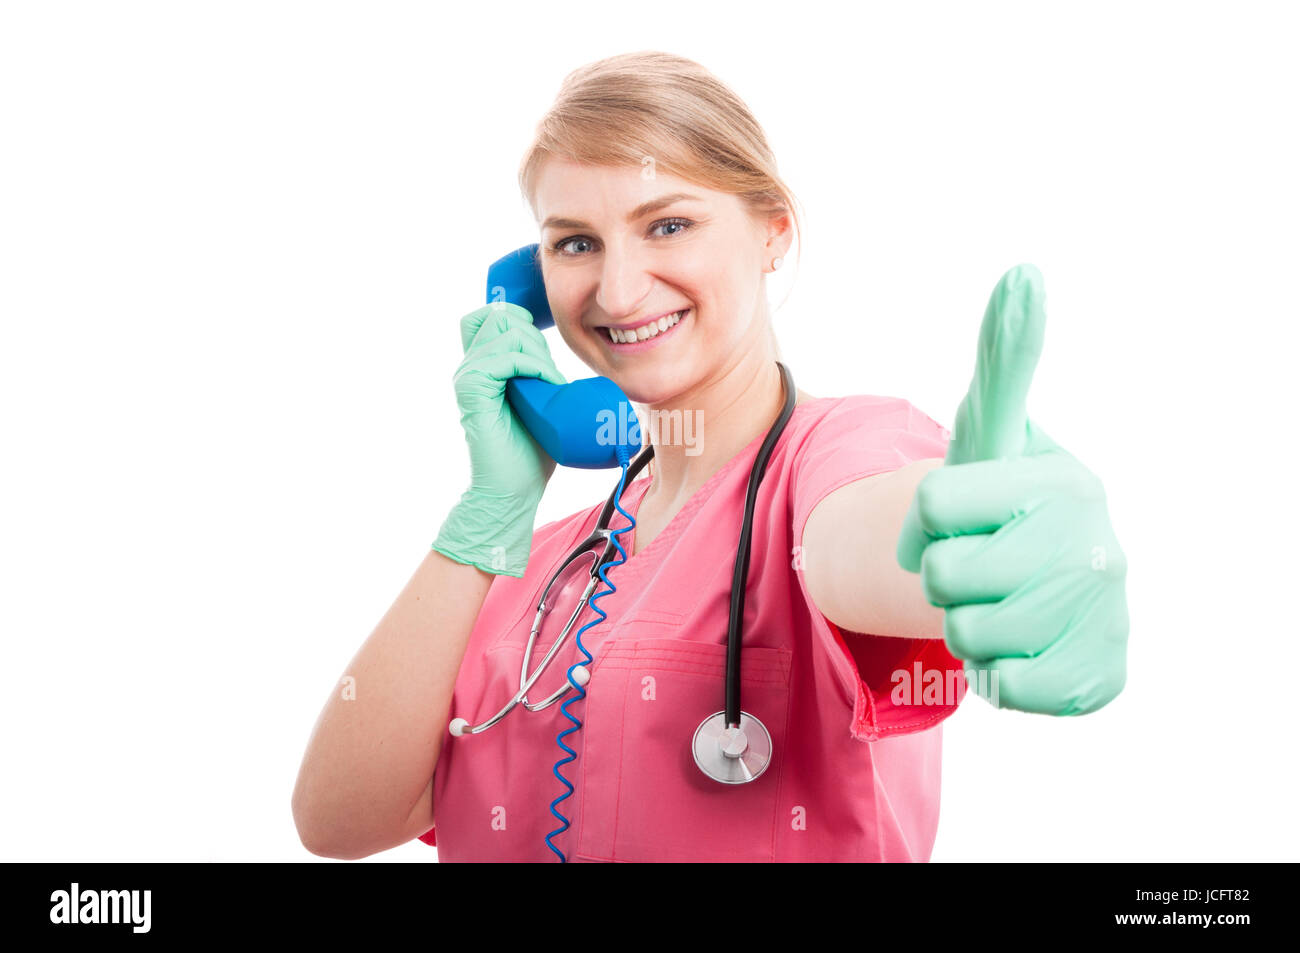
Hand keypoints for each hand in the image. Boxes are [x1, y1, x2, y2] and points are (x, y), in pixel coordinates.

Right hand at [432, 302, 567, 576]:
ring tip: (551, 383)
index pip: (491, 316)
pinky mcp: (472, 391)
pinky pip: (502, 357)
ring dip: (537, 352)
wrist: (513, 490)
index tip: (544, 353)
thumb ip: (544, 379)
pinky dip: (532, 366)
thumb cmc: (530, 453)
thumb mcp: (543, 404)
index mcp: (483, 368)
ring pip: (503, 331)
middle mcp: (471, 368)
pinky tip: (546, 385)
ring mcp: (468, 378)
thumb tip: (577, 364)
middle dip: (533, 335)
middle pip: (498, 316)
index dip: (519, 321)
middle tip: (550, 372)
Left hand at [895, 265, 1127, 714]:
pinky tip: (1021, 647)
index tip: (952, 519)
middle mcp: (1095, 547)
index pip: (931, 505)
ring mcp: (1102, 615)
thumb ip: (1005, 356)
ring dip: (965, 625)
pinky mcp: (1099, 677)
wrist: (1062, 585)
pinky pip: (1008, 689)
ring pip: (967, 635)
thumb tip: (1023, 271)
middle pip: (945, 575)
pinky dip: (998, 676)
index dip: (921, 520)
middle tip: (977, 566)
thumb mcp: (998, 431)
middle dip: (944, 575)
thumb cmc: (1010, 502)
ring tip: (998, 604)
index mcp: (1060, 482)